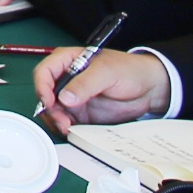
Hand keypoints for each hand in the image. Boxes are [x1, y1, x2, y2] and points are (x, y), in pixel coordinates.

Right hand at [38, 46, 171, 125]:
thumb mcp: (107, 72)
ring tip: (67, 127)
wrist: (150, 88)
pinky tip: (72, 131)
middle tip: (61, 120)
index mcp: (67, 61)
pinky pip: (67, 122)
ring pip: (54, 111)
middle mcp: (66, 80)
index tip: (49, 102)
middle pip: (46, 95)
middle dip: (49, 109)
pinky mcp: (82, 114)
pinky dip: (66, 128)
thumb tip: (65, 98)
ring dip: (56, 121)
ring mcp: (74, 98)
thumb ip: (85, 83)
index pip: (44, 72)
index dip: (42, 87)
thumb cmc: (129, 70)